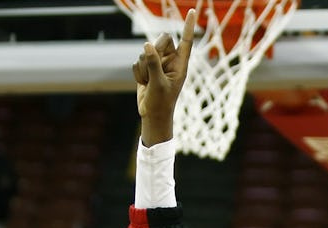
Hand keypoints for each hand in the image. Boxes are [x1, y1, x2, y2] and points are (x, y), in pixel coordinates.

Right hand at [134, 8, 195, 144]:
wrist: (152, 116)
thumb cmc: (161, 103)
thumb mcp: (159, 84)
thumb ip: (154, 63)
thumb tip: (147, 45)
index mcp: (180, 64)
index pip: (185, 41)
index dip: (188, 26)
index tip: (191, 11)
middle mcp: (170, 61)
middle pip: (161, 40)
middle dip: (154, 52)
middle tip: (153, 69)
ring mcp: (157, 64)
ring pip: (145, 52)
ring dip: (143, 69)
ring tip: (149, 83)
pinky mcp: (146, 68)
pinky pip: (137, 61)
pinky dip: (137, 74)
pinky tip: (143, 84)